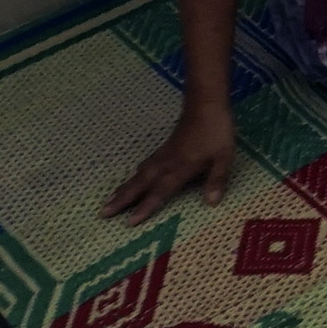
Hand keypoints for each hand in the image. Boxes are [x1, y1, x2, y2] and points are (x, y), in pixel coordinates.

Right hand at [103, 101, 236, 221]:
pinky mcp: (164, 148)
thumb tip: (211, 203)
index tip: (127, 223)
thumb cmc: (216, 131)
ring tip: (109, 200)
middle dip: (122, 200)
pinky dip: (135, 174)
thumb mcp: (224, 157)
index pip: (159, 192)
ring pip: (139, 175)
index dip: (144, 207)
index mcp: (180, 168)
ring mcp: (163, 155)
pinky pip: (145, 165)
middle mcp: (166, 164)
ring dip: (124, 188)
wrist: (205, 104)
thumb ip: (217, 179)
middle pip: (140, 185)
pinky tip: (132, 177)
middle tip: (102, 213)